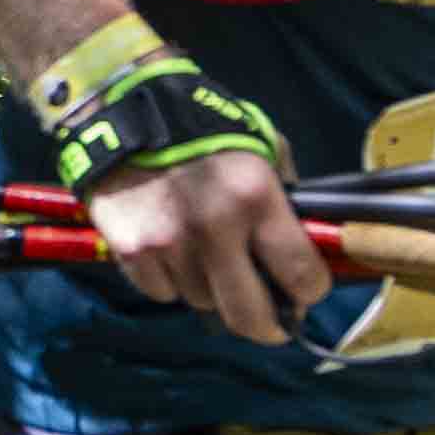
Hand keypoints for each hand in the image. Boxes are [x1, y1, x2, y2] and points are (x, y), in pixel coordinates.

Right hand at [93, 146, 338, 341]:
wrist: (124, 108)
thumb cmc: (204, 127)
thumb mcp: (262, 145)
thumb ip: (285, 194)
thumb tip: (303, 248)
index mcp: (256, 197)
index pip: (300, 274)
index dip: (310, 291)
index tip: (305, 292)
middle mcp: (215, 228)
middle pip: (250, 315)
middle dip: (268, 327)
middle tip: (271, 324)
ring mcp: (170, 244)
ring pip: (203, 303)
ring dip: (211, 290)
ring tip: (205, 255)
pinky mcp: (132, 251)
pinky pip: (163, 292)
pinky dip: (170, 281)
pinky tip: (169, 248)